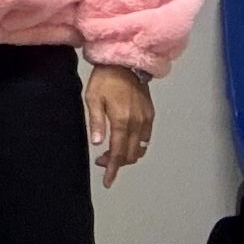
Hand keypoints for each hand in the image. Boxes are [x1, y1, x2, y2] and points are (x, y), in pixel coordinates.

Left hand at [86, 64, 154, 187]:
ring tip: (111, 153)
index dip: (112, 169)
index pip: (118, 153)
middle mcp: (138, 124)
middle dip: (117, 163)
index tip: (107, 181)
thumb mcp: (93, 98)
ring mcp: (146, 120)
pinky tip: (125, 143)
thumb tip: (97, 144)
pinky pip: (146, 138)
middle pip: (130, 154)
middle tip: (101, 161)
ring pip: (139, 149)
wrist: (125, 63)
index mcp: (122, 121)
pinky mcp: (150, 115)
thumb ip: (96, 122)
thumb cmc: (104, 79)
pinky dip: (136, 146)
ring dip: (127, 156)